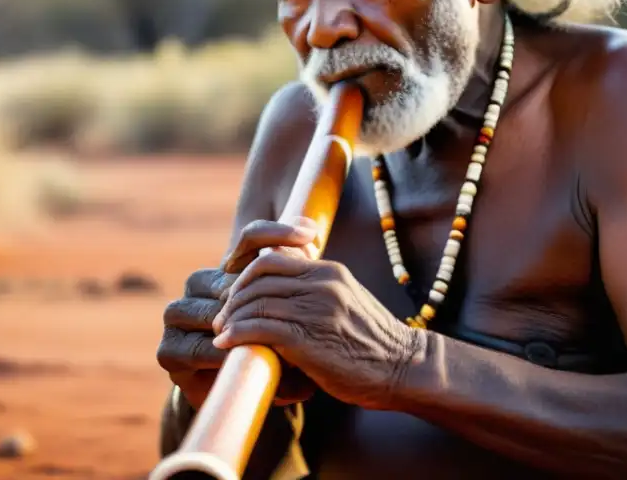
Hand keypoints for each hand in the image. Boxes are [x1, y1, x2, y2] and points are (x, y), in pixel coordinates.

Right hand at [156, 218, 322, 409]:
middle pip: (224, 281)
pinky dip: (215, 353)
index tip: (309, 233)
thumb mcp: (291, 317)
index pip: (249, 240)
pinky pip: (190, 348)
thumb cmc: (273, 349)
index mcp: (227, 271)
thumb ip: (295, 279)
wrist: (239, 397)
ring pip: (204, 312)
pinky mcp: (169, 351)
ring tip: (263, 337)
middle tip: (284, 308)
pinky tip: (236, 357)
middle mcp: (199, 287)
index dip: (274, 232)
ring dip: (234, 326)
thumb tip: (312, 233)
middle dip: (253, 296)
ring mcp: (178, 317)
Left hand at [212, 226, 420, 410]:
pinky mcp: (309, 339)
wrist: (405, 368)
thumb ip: (316, 292)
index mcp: (328, 271)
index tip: (234, 295)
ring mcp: (316, 310)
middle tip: (222, 316)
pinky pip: (261, 327)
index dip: (244, 275)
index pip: (271, 258)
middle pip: (258, 276)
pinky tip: (226, 345)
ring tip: (221, 332)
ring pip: (256, 300)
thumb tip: (278, 297)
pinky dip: (237, 334)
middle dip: (233, 296)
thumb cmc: (372, 343)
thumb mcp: (345, 302)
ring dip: (231, 317)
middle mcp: (322, 283)